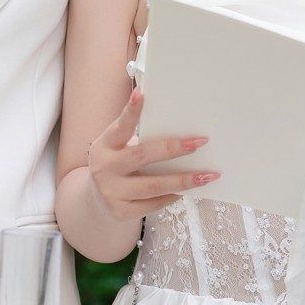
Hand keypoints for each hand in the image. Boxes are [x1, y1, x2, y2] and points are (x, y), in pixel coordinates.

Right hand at [85, 87, 218, 223]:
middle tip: (199, 142)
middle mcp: (104, 167)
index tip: (142, 93)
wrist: (97, 200)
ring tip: (207, 175)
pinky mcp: (120, 211)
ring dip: (184, 179)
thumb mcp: (119, 149)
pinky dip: (172, 196)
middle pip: (141, 156)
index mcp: (105, 145)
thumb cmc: (118, 166)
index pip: (120, 126)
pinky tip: (187, 190)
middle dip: (173, 148)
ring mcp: (111, 191)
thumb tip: (181, 131)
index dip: (131, 110)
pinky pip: (154, 203)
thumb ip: (139, 140)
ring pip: (153, 185)